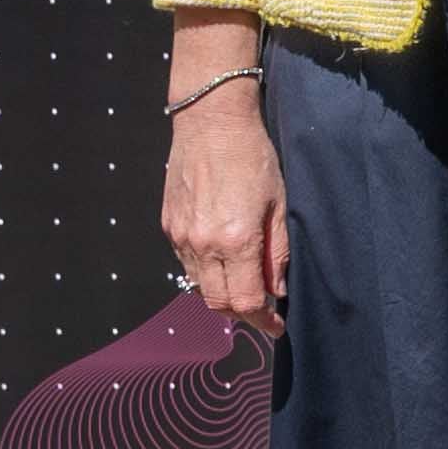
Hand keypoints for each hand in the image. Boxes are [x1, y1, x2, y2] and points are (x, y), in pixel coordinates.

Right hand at [162, 79, 288, 335]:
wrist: (210, 122)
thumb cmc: (253, 157)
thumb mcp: (279, 204)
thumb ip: (278, 251)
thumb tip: (276, 290)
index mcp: (234, 240)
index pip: (245, 301)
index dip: (263, 321)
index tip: (277, 326)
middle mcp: (202, 244)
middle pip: (218, 303)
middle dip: (242, 313)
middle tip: (263, 309)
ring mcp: (180, 236)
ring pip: (199, 286)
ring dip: (223, 293)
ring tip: (245, 284)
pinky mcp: (168, 226)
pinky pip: (186, 264)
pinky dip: (206, 272)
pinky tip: (224, 261)